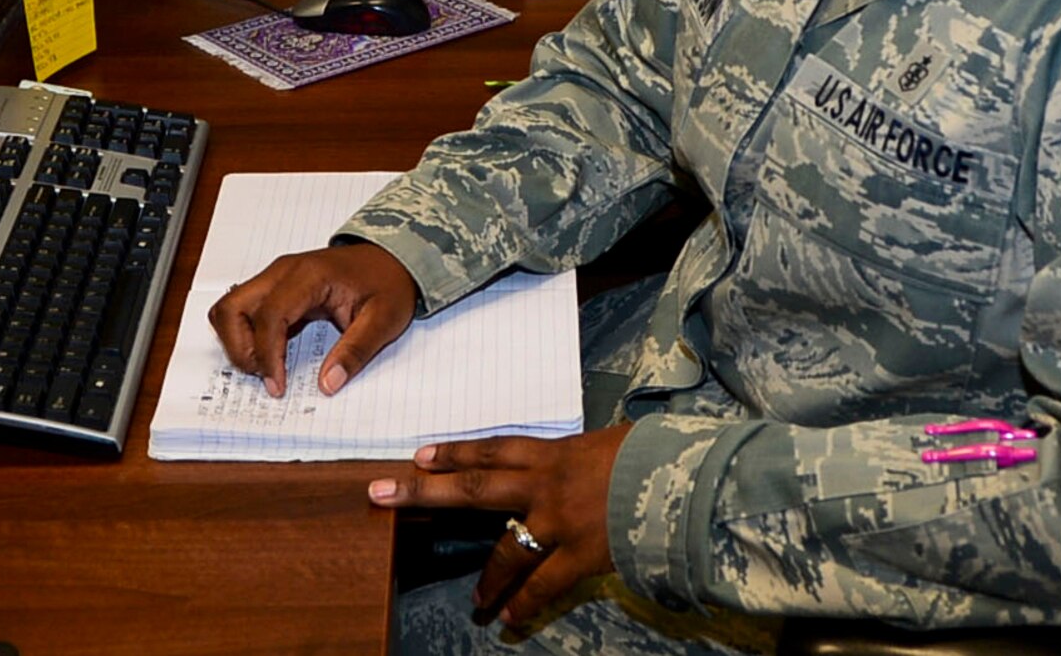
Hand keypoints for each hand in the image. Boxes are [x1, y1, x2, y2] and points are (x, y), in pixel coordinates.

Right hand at [207, 242, 417, 396]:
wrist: (391, 259)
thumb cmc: (388, 284)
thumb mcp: (384, 320)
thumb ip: (356, 351)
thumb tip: (328, 385)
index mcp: (310, 275)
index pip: (270, 315)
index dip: (267, 355)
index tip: (278, 386)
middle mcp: (283, 271)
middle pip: (232, 307)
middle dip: (239, 348)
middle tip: (267, 376)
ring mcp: (275, 277)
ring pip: (229, 308)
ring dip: (237, 341)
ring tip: (267, 366)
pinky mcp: (275, 287)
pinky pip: (243, 310)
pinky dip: (245, 335)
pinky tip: (271, 355)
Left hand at [368, 424, 631, 627]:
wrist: (680, 479)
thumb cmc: (650, 453)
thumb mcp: (608, 444)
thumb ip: (580, 458)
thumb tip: (573, 465)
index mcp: (552, 452)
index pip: (492, 450)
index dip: (454, 452)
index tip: (419, 454)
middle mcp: (544, 483)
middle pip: (474, 486)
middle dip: (424, 489)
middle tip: (380, 492)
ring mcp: (557, 520)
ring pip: (506, 549)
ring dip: (488, 579)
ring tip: (476, 603)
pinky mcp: (578, 554)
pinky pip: (542, 584)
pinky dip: (525, 602)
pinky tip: (510, 617)